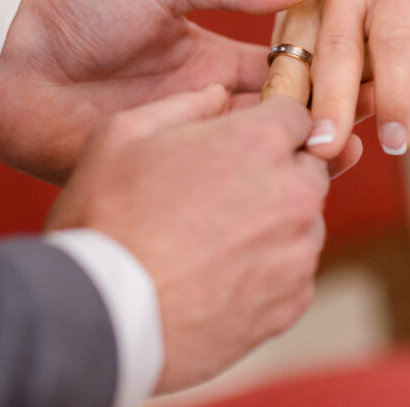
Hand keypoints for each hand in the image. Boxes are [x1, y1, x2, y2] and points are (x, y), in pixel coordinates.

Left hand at [0, 0, 334, 182]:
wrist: (10, 66)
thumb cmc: (79, 15)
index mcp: (210, 57)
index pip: (283, 72)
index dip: (325, 78)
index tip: (370, 82)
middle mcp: (204, 103)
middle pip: (277, 121)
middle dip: (321, 126)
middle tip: (366, 132)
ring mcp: (182, 143)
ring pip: (250, 159)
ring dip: (290, 160)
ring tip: (340, 160)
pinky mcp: (156, 178)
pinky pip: (208, 189)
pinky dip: (243, 191)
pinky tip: (278, 193)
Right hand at [48, 87, 328, 392]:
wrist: (102, 314)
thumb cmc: (106, 217)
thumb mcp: (124, 134)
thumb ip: (183, 104)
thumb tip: (218, 95)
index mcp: (259, 142)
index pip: (298, 115)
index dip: (270, 121)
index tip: (247, 137)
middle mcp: (293, 194)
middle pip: (307, 168)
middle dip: (275, 171)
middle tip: (220, 190)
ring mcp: (298, 253)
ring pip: (302, 222)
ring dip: (270, 221)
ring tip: (210, 238)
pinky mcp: (291, 303)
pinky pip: (292, 272)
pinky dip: (265, 269)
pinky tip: (216, 274)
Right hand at [264, 0, 409, 157]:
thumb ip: (406, 56)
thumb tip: (365, 104)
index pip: (396, 42)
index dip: (397, 94)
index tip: (397, 142)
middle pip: (336, 48)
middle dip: (330, 103)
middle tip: (324, 150)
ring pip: (296, 51)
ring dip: (295, 102)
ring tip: (299, 146)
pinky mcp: (281, 0)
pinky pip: (281, 51)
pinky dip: (284, 89)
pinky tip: (286, 123)